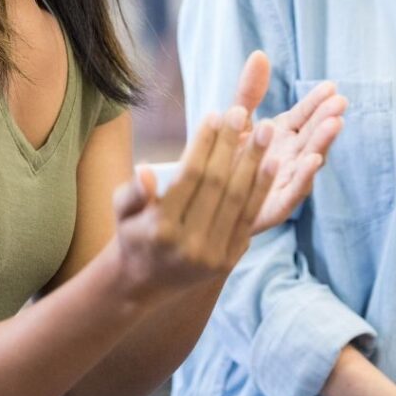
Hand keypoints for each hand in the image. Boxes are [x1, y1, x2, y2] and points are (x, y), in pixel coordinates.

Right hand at [110, 104, 276, 300]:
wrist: (147, 283)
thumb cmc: (134, 234)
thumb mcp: (122, 213)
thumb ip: (132, 192)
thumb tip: (145, 171)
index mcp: (160, 229)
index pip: (189, 176)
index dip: (204, 144)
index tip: (215, 114)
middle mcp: (189, 245)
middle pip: (217, 184)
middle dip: (231, 144)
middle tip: (242, 112)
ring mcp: (213, 255)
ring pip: (239, 199)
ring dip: (255, 161)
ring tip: (266, 129)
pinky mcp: (230, 259)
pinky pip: (250, 216)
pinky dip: (263, 188)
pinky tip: (273, 162)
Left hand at [230, 51, 346, 232]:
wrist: (200, 201)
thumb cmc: (222, 158)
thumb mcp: (236, 119)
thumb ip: (249, 91)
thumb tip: (260, 54)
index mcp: (282, 137)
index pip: (303, 116)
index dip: (316, 102)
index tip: (330, 86)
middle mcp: (289, 159)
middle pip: (311, 136)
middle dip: (326, 119)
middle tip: (340, 102)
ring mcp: (285, 183)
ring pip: (308, 163)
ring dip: (323, 144)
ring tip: (335, 125)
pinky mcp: (274, 207)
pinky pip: (293, 193)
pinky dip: (304, 177)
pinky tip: (313, 160)